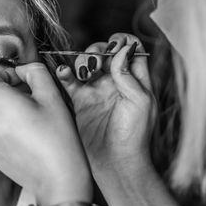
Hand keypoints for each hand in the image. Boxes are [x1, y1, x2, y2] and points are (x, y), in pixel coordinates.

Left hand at [0, 63, 92, 205]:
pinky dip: (8, 131)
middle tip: (35, 102)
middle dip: (11, 95)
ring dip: (9, 114)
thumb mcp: (52, 95)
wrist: (57, 177)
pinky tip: (28, 139)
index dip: (11, 75)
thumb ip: (36, 72)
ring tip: (33, 123)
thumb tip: (25, 69)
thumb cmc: (57, 136)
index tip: (27, 82)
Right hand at [57, 33, 157, 173]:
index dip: (123, 42)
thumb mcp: (141, 102)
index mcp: (136, 81)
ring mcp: (97, 91)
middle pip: (105, 53)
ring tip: (85, 72)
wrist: (117, 163)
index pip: (131, 50)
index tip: (115, 44)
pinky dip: (65, 73)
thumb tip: (122, 50)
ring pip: (87, 64)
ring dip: (83, 60)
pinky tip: (64, 73)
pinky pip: (69, 81)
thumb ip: (129, 75)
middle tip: (97, 62)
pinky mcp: (80, 102)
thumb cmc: (135, 136)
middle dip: (99, 50)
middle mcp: (116, 83)